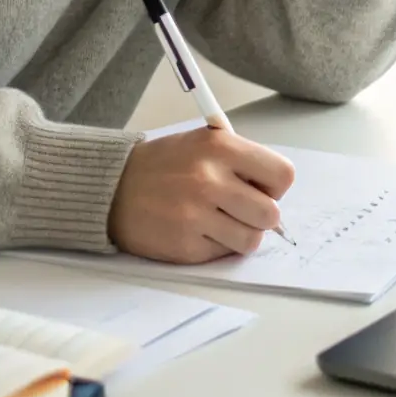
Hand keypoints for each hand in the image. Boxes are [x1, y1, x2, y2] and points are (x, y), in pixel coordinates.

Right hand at [108, 127, 295, 263]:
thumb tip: (277, 191)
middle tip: (242, 208)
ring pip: (251, 240)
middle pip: (270, 214)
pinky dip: (216, 246)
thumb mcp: (204, 142)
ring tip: (221, 221)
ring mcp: (196, 216)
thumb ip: (241, 160)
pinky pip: (223, 254)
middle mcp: (209, 180)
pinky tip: (198, 229)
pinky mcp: (185, 247)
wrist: (113, 188)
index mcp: (220, 148)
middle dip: (261, 214)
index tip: (262, 187)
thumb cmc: (166, 164)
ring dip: (241, 234)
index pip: (282, 175)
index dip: (276, 185)